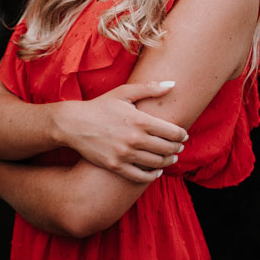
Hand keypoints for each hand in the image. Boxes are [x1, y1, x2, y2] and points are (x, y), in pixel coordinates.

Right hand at [54, 81, 187, 182]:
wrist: (75, 124)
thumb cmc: (101, 106)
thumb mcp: (124, 92)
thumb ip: (150, 88)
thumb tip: (173, 84)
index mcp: (140, 120)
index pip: (171, 131)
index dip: (181, 135)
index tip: (184, 135)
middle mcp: (134, 139)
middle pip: (166, 148)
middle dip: (177, 148)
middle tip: (180, 147)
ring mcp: (125, 154)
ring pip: (156, 163)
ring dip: (168, 161)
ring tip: (171, 158)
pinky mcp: (116, 166)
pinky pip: (140, 176)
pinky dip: (151, 176)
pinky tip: (156, 172)